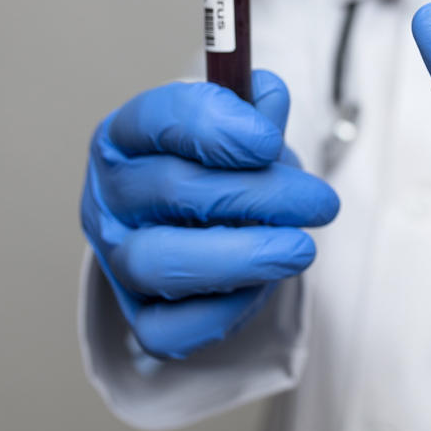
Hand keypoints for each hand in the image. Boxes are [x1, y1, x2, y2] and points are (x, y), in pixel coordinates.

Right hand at [80, 70, 339, 358]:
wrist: (214, 225)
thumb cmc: (226, 167)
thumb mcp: (243, 124)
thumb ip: (256, 108)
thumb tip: (268, 100)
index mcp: (127, 135)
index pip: (157, 118)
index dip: (214, 126)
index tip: (269, 141)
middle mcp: (111, 195)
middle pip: (173, 189)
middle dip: (258, 195)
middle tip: (318, 202)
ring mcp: (117, 258)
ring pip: (159, 262)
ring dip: (241, 256)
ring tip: (300, 249)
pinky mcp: (138, 314)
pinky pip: (168, 329)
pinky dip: (221, 311)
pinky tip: (262, 285)